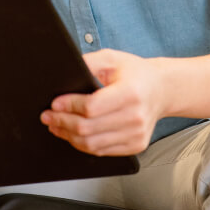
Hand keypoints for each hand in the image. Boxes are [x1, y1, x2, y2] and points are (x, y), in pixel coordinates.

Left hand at [40, 49, 164, 155]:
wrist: (162, 89)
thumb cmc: (136, 72)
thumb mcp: (112, 58)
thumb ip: (88, 63)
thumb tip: (64, 74)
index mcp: (130, 93)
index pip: (91, 106)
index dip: (69, 106)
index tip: (54, 104)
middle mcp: (136, 117)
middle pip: (88, 128)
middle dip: (62, 123)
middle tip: (48, 116)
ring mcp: (137, 135)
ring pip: (92, 144)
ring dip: (69, 136)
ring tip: (56, 126)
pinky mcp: (136, 145)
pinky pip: (102, 151)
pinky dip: (83, 144)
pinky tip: (73, 135)